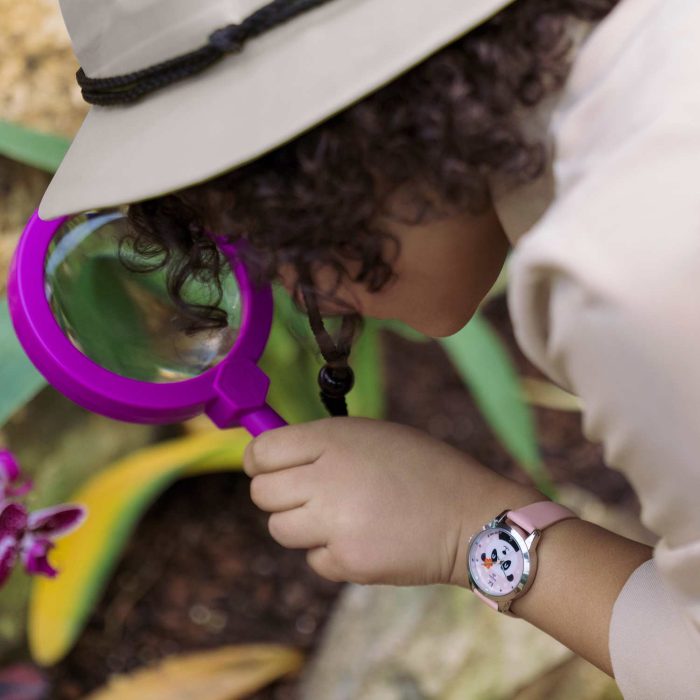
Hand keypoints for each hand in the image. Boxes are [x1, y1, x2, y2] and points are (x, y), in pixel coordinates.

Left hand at [243, 416, 539, 586]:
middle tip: (305, 495)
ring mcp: (335, 524)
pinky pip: (313, 559)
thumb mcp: (373, 435)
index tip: (266, 467)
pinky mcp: (347, 562)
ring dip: (300, 525)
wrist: (471, 517)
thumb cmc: (425, 468)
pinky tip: (362, 540)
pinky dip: (329, 554)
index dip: (259, 460)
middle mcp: (326, 479)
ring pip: (280, 529)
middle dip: (277, 494)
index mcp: (333, 440)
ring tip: (338, 518)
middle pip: (262, 493)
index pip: (261, 452)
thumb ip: (323, 444)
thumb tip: (273, 455)